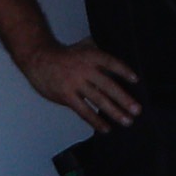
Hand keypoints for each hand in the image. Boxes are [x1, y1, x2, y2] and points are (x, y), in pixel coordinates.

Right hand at [18, 39, 140, 129]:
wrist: (38, 59)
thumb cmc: (65, 56)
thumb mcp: (83, 47)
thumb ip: (99, 53)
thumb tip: (120, 56)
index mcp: (90, 56)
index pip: (110, 62)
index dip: (123, 70)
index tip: (136, 80)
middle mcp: (84, 69)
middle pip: (108, 85)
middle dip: (124, 99)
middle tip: (137, 110)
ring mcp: (75, 83)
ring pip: (98, 100)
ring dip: (114, 112)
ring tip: (127, 121)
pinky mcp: (66, 96)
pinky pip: (84, 111)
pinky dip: (95, 121)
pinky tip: (106, 128)